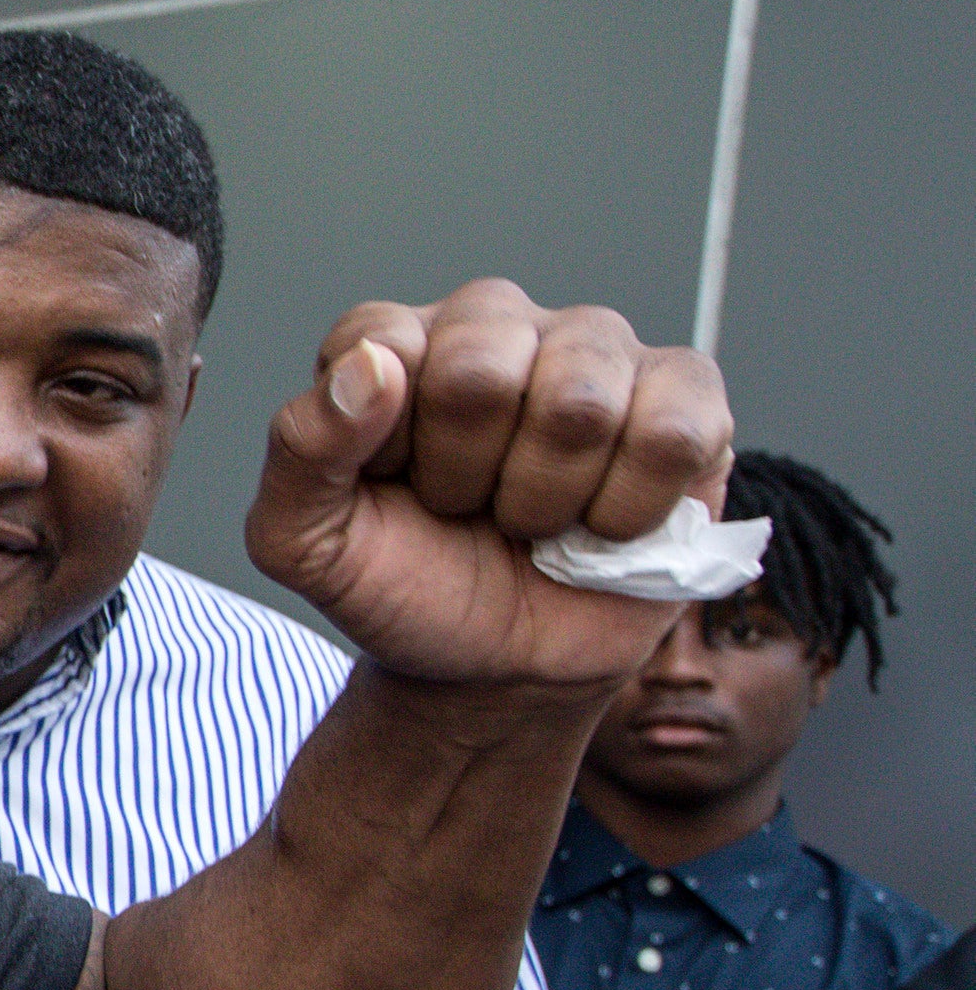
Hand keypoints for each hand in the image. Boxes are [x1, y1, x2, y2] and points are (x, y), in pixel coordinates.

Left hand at [247, 283, 728, 697]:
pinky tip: (602, 524)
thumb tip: (373, 365)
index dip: (389, 449)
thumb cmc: (404, 585)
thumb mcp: (305, 541)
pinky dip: (628, 509)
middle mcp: (496, 322)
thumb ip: (304, 448)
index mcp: (394, 340)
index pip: (386, 350)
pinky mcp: (684, 394)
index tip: (392, 486)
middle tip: (467, 508)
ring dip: (545, 500)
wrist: (492, 667)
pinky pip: (673, 431)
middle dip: (466, 477)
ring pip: (580, 403)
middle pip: (482, 373)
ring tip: (532, 518)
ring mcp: (595, 349)